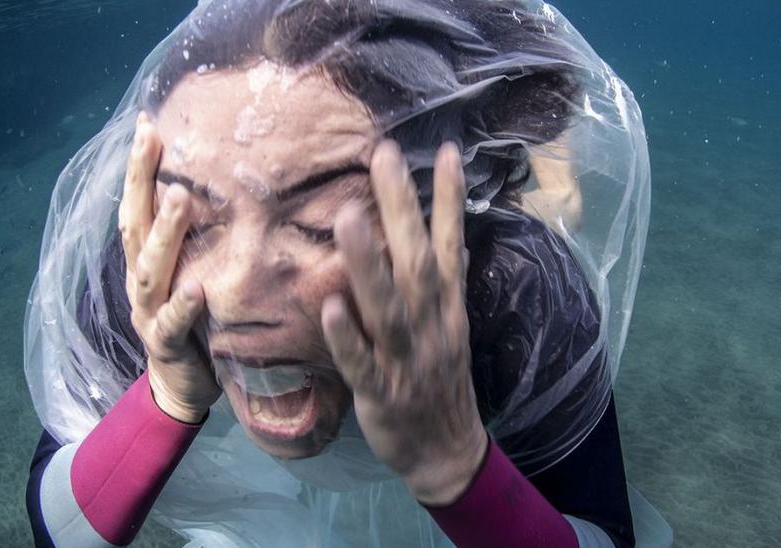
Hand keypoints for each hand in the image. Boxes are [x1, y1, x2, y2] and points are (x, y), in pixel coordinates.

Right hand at [119, 113, 219, 423]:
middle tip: (153, 140)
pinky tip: (197, 288)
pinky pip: (172, 323)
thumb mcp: (194, 272)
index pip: (137, 204)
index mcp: (145, 261)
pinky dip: (182, 305)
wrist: (179, 387)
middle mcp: (140, 280)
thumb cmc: (194, 322)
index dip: (137, 166)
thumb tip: (230, 188)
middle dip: (140, 181)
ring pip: (150, 268)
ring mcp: (148, 312)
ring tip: (179, 198)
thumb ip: (202, 238)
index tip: (145, 122)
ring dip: (165, 232)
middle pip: (134, 224)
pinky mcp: (165, 345)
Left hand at [322, 141, 487, 505]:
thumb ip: (439, 283)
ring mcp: (407, 360)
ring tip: (348, 217)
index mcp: (447, 309)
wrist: (447, 454)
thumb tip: (437, 234)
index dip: (450, 200)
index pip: (451, 245)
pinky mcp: (382, 394)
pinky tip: (329, 309)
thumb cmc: (439, 383)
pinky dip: (348, 338)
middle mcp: (432, 327)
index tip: (449, 150)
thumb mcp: (449, 328)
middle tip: (384, 155)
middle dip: (403, 209)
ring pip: (389, 307)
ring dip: (368, 263)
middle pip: (418, 261)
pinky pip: (363, 364)